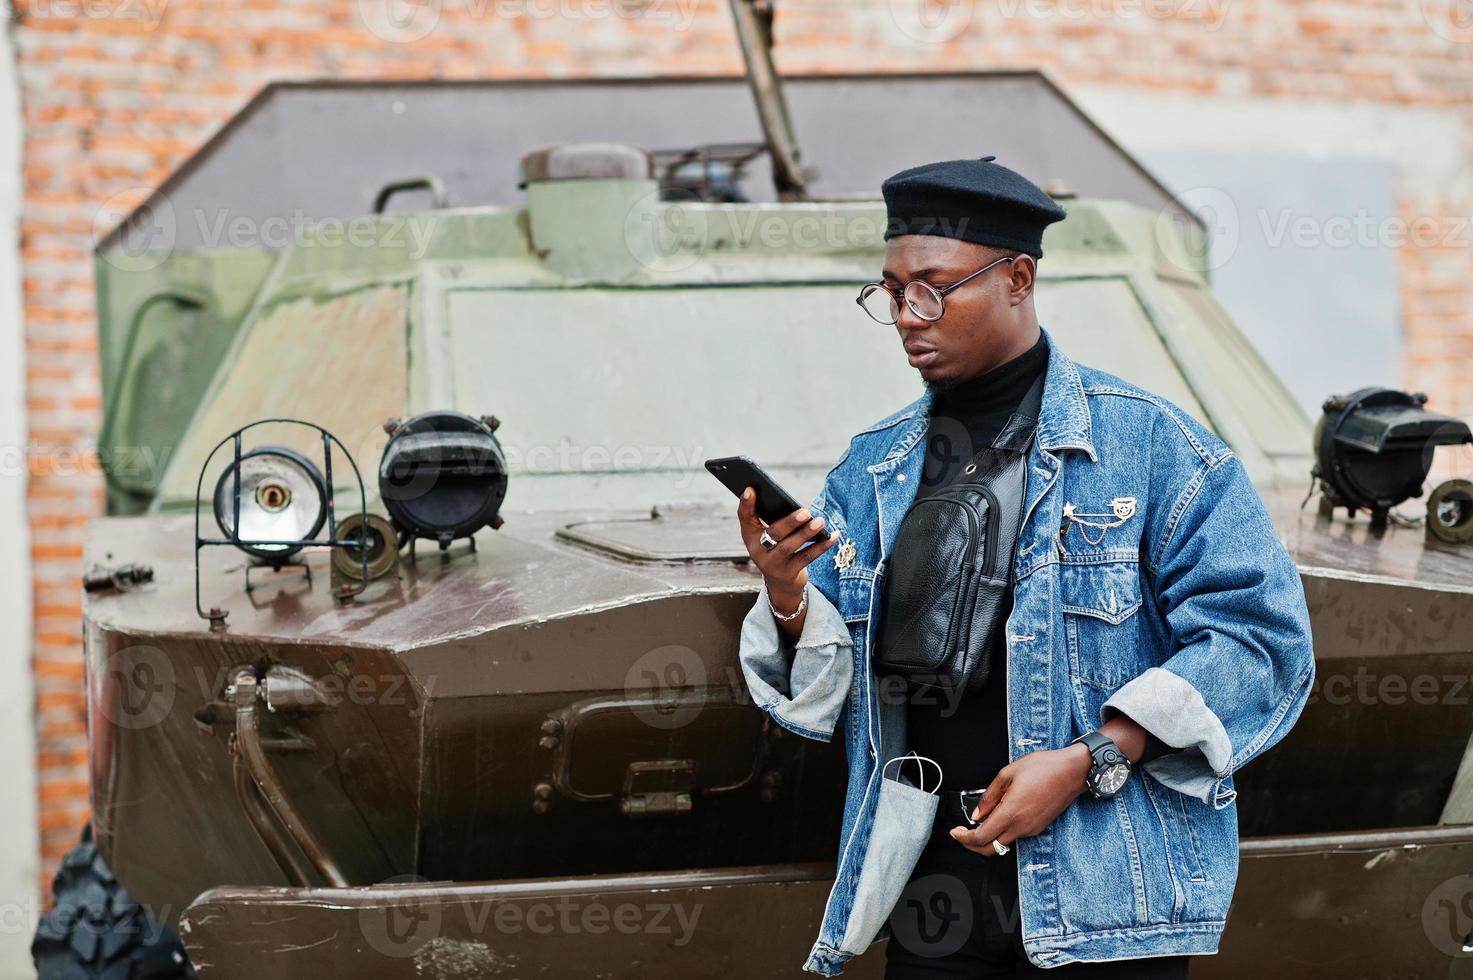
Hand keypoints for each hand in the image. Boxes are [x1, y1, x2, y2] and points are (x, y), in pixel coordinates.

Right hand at [736, 488, 839, 612]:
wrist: (780, 584)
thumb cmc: (776, 550)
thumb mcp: (768, 536)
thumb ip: (773, 519)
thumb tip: (794, 503)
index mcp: (750, 536)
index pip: (745, 517)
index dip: (746, 503)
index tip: (751, 488)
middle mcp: (758, 550)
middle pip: (773, 533)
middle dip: (789, 522)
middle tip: (805, 512)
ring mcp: (773, 564)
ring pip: (789, 547)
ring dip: (806, 534)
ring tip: (820, 522)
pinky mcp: (789, 573)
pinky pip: (807, 557)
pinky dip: (821, 546)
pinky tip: (833, 536)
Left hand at [948, 744, 1091, 855]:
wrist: (1072, 772)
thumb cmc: (1045, 768)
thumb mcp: (1007, 773)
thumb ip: (989, 796)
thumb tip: (978, 813)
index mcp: (1011, 812)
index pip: (981, 837)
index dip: (964, 838)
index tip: (955, 832)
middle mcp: (1022, 826)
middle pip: (990, 849)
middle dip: (971, 845)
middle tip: (962, 834)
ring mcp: (1031, 829)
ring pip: (1003, 843)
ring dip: (988, 838)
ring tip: (980, 821)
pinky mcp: (1038, 827)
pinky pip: (1015, 836)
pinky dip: (1002, 832)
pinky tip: (999, 817)